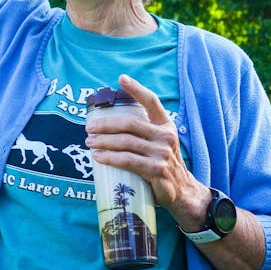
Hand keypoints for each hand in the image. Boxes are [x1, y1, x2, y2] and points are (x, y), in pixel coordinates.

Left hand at [84, 74, 207, 226]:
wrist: (181, 191)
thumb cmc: (162, 163)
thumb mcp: (159, 142)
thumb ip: (144, 132)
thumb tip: (112, 123)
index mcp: (165, 125)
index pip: (151, 101)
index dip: (136, 89)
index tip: (121, 78)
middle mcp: (165, 136)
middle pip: (130, 123)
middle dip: (106, 124)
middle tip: (89, 127)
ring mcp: (161, 153)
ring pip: (126, 142)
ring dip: (103, 141)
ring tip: (89, 142)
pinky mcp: (156, 170)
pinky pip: (128, 161)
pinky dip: (110, 158)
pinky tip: (99, 157)